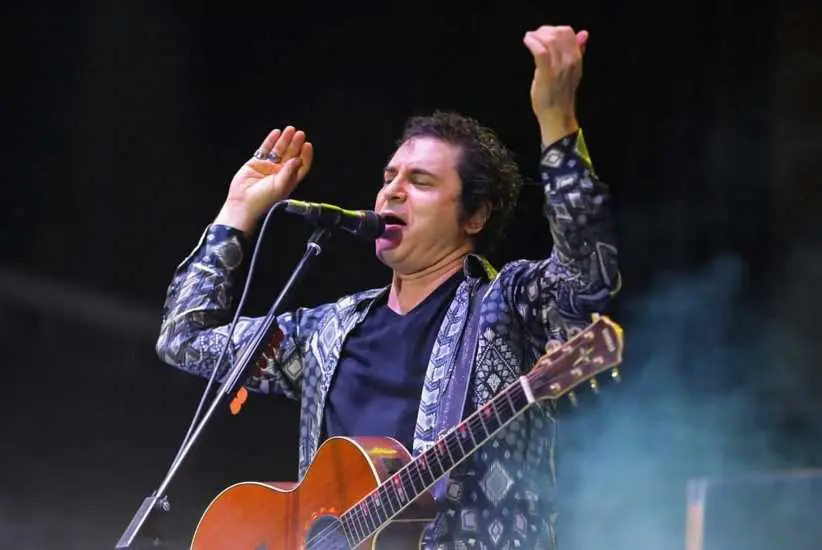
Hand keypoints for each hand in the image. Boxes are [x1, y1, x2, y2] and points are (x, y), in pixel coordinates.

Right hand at [215, 126, 313, 233]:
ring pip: (278, 150)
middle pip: (291, 155)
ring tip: (289, 130)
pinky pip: (265, 149)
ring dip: (284, 140)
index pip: (301, 165)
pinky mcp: (257, 163)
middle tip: (299, 134)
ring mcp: (268, 167)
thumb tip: (298, 159)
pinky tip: (276, 133)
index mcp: (289, 180)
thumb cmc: (263, 200)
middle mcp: (280, 172)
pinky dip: (270, 141)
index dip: (305, 155)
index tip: (307, 145)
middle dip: (295, 144)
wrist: (243, 203)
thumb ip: (289, 172)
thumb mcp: (280, 186)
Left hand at [523, 25, 587, 144]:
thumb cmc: (560, 94)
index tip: (543, 34)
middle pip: (558, 33)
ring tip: (529, 38)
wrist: (557, 116)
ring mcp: (559, 68)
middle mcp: (570, 61)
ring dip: (536, 36)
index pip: (568, 32)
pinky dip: (532, 43)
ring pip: (549, 40)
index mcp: (577, 59)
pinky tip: (527, 41)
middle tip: (534, 36)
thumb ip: (577, 51)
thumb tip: (584, 34)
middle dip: (543, 31)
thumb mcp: (572, 70)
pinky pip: (540, 51)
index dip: (554, 29)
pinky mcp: (547, 74)